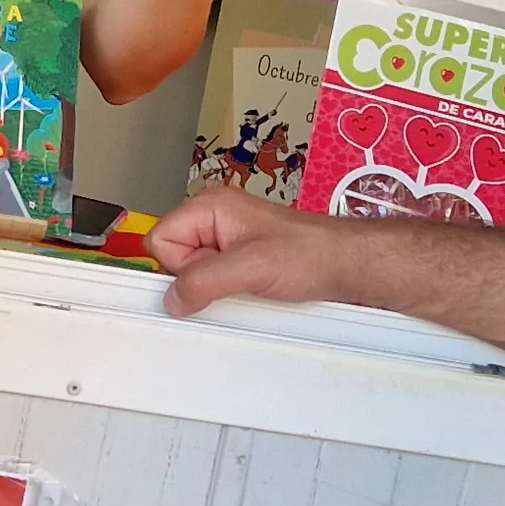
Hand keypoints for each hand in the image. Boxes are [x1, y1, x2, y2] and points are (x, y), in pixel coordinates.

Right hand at [148, 186, 368, 313]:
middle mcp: (213, 221)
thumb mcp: (251, 266)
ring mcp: (225, 243)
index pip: (159, 239)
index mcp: (209, 207)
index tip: (209, 273)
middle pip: (173, 261)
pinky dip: (228, 296)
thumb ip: (204, 280)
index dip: (179, 265)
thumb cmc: (310, 251)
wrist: (345, 264)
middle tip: (234, 280)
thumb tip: (172, 298)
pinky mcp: (238, 264)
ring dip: (215, 290)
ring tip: (249, 286)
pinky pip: (214, 286)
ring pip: (193, 277)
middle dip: (198, 280)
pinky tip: (252, 294)